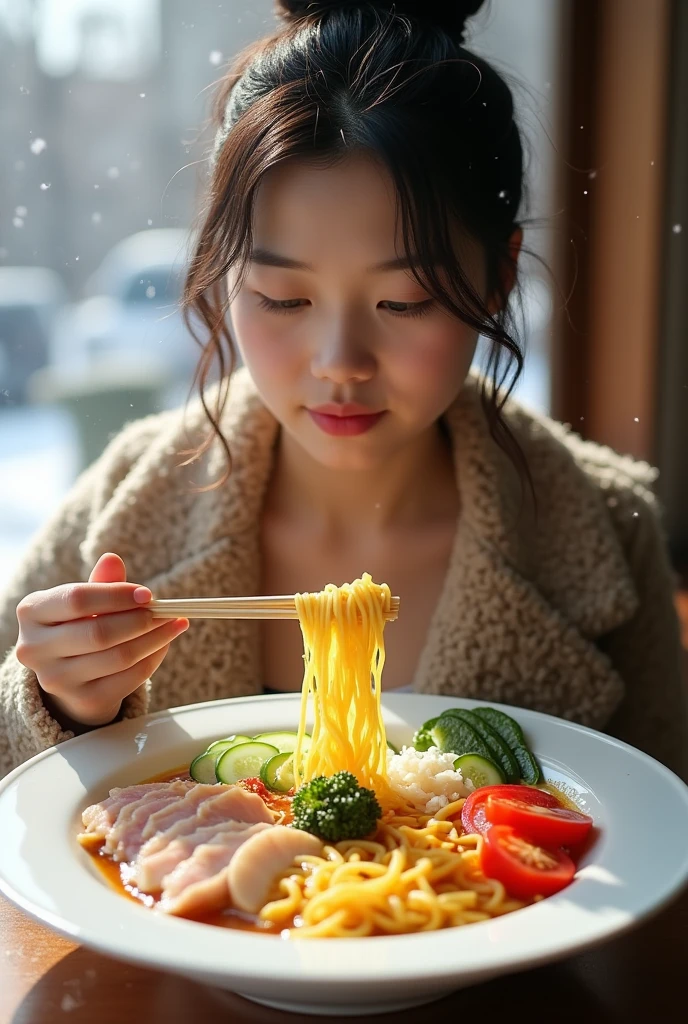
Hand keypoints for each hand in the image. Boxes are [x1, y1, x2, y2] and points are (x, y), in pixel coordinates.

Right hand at [15, 553, 187, 727]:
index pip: (77, 600)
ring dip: (154, 639)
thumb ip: (100, 582)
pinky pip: (129, 678)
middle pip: (99, 632)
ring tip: (174, 624)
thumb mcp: (84, 601)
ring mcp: (56, 679)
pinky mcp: (83, 699)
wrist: (69, 674)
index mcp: (31, 612)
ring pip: (118, 657)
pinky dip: (153, 658)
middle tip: (165, 611)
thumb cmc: (78, 625)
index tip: (147, 594)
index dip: (116, 595)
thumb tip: (112, 559)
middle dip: (139, 620)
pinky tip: (164, 644)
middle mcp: (35, 648)